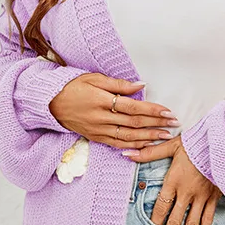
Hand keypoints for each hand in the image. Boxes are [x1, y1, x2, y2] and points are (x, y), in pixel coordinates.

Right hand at [49, 73, 178, 147]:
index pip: (133, 107)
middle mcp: (100, 118)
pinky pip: (118, 144)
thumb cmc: (72, 87)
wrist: (50, 103)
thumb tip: (141, 85)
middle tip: (174, 124)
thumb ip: (118, 84)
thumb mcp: (93, 78)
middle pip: (134, 123)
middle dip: (156, 124)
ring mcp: (98, 130)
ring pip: (128, 136)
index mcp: (101, 100)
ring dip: (149, 137)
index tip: (168, 111)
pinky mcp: (96, 137)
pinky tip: (146, 145)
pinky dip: (133, 146)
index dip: (152, 110)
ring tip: (166, 136)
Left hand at [133, 137, 224, 224]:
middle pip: (175, 219)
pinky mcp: (214, 197)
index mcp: (174, 181)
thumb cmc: (195, 143)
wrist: (221, 143)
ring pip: (192, 223)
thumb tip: (127, 153)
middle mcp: (187, 192)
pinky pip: (208, 218)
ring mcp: (202, 196)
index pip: (161, 207)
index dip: (155, 221)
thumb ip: (149, 153)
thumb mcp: (171, 146)